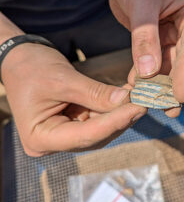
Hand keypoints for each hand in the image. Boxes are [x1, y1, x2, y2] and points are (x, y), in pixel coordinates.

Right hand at [1, 43, 145, 155]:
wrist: (20, 60)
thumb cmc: (32, 68)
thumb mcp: (63, 79)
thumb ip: (94, 93)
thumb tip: (126, 100)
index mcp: (41, 138)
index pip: (85, 136)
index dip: (115, 122)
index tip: (138, 108)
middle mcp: (53, 142)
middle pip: (96, 136)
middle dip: (121, 118)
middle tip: (144, 101)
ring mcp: (64, 134)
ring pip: (101, 129)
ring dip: (120, 113)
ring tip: (140, 97)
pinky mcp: (73, 123)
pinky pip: (98, 118)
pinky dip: (113, 108)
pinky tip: (128, 97)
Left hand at [109, 0, 183, 116]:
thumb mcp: (141, 5)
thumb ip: (145, 39)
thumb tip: (148, 73)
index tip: (180, 98)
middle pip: (183, 61)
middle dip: (172, 85)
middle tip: (167, 110)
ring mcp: (175, 34)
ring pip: (168, 65)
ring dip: (157, 84)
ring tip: (147, 102)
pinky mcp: (160, 39)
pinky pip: (154, 61)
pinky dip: (144, 75)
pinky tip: (135, 87)